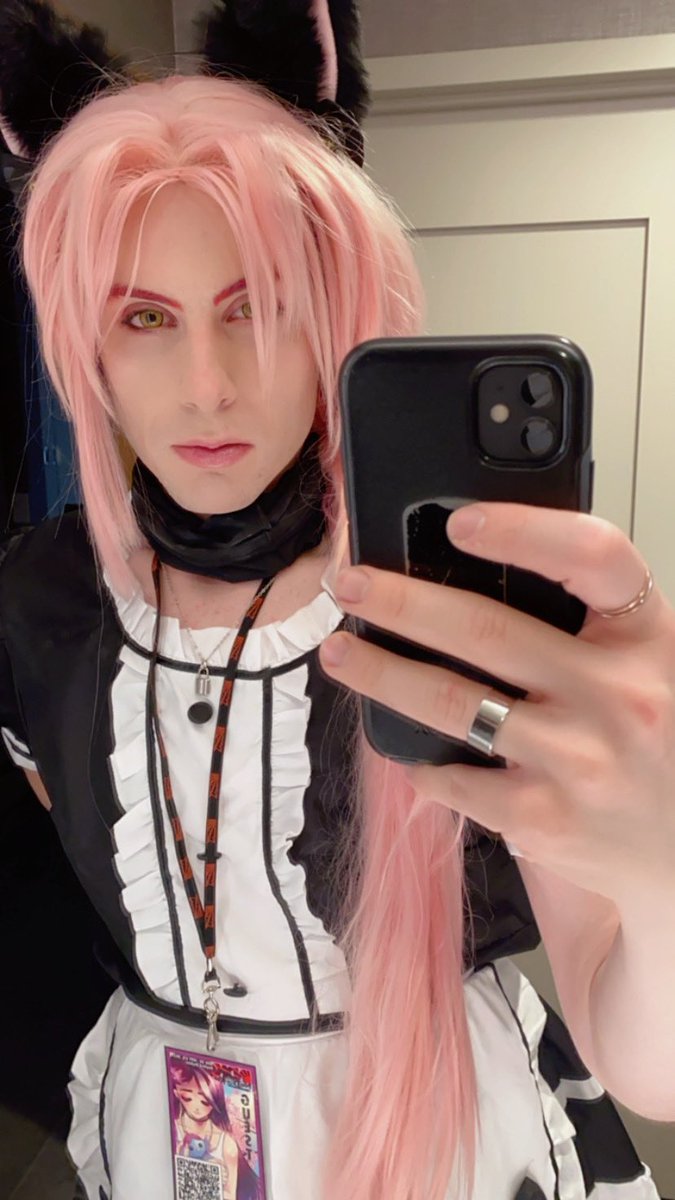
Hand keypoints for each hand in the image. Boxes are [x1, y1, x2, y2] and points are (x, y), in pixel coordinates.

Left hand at [319, 503, 674, 906]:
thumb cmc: (660, 740)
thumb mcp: (647, 664)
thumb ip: (585, 624)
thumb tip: (469, 577)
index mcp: (646, 636)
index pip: (593, 556)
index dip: (522, 529)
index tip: (460, 522)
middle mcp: (617, 693)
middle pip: (487, 629)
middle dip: (401, 602)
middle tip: (349, 585)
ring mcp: (578, 759)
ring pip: (451, 701)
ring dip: (381, 674)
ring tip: (342, 654)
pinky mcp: (544, 818)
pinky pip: (456, 776)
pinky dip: (422, 760)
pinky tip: (409, 750)